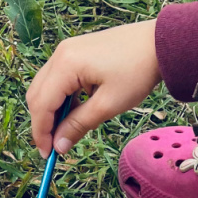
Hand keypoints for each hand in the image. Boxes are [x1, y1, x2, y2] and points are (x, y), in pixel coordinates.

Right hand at [27, 19, 161, 154]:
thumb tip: (59, 146)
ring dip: (50, 110)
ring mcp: (66, 50)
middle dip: (42, 122)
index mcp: (65, 65)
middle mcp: (59, 54)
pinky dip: (60, 96)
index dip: (41, 132)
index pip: (41, 105)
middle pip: (37, 95)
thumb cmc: (137, 72)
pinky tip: (75, 109)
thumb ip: (79, 125)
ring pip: (44, 86)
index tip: (47, 154)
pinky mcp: (74, 51)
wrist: (159, 43)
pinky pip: (57, 77)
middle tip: (55, 145)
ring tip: (66, 129)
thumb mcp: (108, 105)